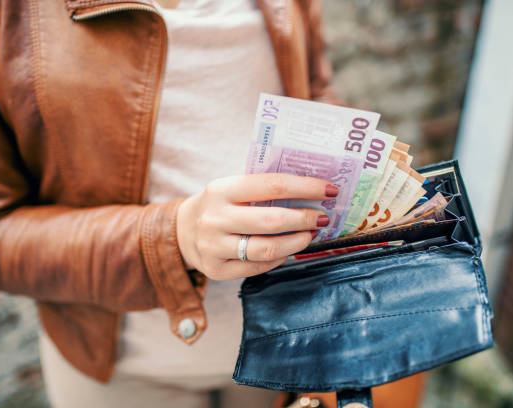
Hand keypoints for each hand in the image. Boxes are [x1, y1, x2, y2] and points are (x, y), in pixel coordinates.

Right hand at [176, 173, 338, 279]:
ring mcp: (213, 246)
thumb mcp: (231, 188)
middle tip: (322, 218)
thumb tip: (312, 189)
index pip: (272, 185)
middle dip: (304, 218)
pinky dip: (279, 258)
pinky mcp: (217, 270)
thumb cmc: (219, 205)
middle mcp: (214, 218)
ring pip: (267, 248)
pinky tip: (288, 250)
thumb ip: (262, 187)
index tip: (329, 190)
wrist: (182, 231)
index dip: (305, 187)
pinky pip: (258, 267)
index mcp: (221, 189)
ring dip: (297, 242)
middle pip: (272, 220)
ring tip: (309, 235)